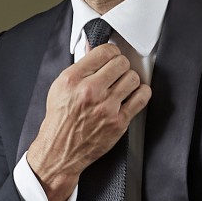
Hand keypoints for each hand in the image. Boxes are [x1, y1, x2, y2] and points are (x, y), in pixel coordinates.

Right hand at [27, 45, 151, 200]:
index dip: (111, 52)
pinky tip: (134, 94)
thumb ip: (79, 68)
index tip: (112, 56)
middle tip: (117, 71)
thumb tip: (92, 49)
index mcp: (73, 79)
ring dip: (130, 79)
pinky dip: (141, 92)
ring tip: (124, 84)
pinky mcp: (118, 122)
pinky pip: (141, 98)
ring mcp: (106, 108)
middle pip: (121, 63)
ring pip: (133, 78)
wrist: (60, 151)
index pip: (104, 52)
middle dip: (120, 65)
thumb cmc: (60, 120)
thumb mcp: (60, 87)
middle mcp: (90, 92)